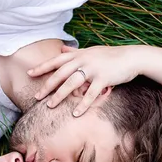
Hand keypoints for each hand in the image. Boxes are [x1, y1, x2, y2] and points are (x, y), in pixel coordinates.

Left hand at [28, 44, 142, 116]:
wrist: (132, 57)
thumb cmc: (110, 56)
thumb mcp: (91, 50)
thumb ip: (75, 51)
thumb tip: (62, 48)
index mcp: (79, 54)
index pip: (57, 60)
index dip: (42, 67)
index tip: (29, 73)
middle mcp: (84, 60)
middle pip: (61, 74)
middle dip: (47, 86)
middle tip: (36, 97)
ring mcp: (94, 69)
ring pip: (72, 83)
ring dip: (60, 96)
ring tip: (50, 106)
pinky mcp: (104, 78)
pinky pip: (90, 93)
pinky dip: (82, 104)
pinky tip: (75, 114)